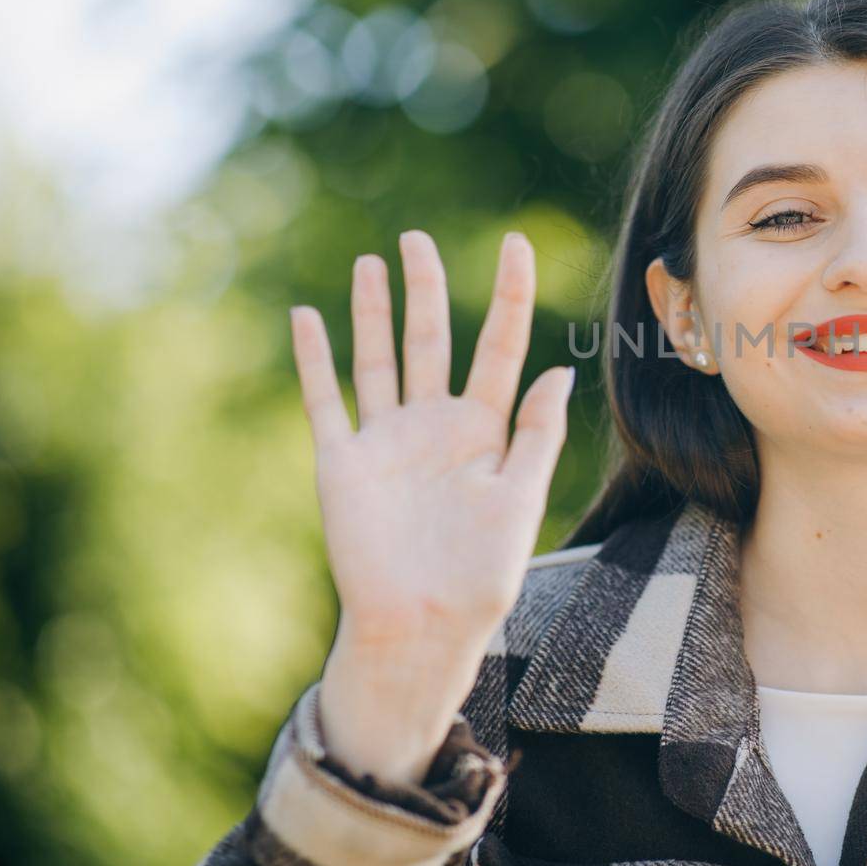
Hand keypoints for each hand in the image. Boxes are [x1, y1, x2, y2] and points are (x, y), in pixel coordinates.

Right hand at [287, 229, 574, 782]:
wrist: (421, 627)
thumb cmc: (481, 575)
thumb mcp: (520, 498)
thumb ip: (537, 433)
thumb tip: (559, 369)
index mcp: (486, 430)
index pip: (500, 345)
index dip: (509, 294)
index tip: (516, 243)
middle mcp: (435, 425)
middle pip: (432, 340)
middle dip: (427, 288)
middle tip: (419, 238)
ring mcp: (387, 440)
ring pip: (379, 358)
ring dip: (374, 311)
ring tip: (373, 261)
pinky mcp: (343, 461)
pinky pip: (326, 399)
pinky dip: (315, 358)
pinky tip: (308, 316)